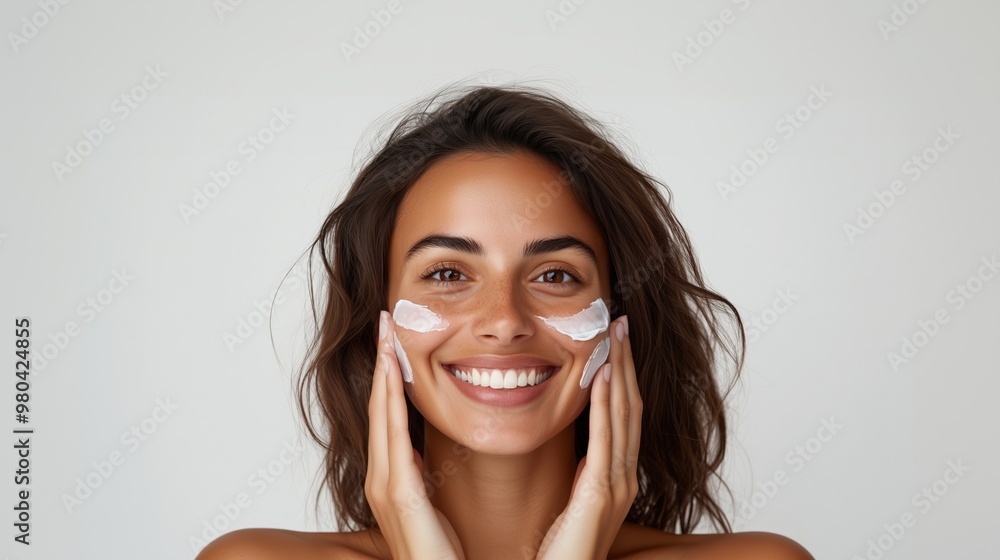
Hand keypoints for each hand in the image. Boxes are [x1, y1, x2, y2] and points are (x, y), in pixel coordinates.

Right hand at [365, 310, 466, 559]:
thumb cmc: (439, 554)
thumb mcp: (430, 505)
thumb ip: (421, 476)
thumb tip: (420, 453)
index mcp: (392, 477)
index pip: (388, 414)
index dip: (388, 374)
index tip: (394, 339)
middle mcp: (381, 477)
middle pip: (379, 406)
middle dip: (381, 361)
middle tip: (386, 320)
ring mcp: (385, 486)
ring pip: (382, 414)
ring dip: (383, 371)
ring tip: (387, 335)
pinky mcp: (399, 495)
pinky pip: (393, 437)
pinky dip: (391, 401)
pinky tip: (392, 374)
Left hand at [536, 316, 640, 559]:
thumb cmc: (562, 550)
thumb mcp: (577, 502)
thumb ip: (585, 475)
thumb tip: (583, 451)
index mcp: (618, 477)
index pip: (625, 414)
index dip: (623, 375)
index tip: (616, 341)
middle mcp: (624, 478)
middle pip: (631, 407)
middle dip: (627, 362)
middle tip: (620, 323)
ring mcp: (616, 486)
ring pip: (624, 416)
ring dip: (620, 372)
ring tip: (614, 336)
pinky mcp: (600, 494)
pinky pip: (606, 440)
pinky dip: (607, 406)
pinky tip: (604, 377)